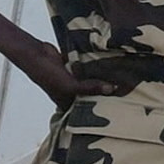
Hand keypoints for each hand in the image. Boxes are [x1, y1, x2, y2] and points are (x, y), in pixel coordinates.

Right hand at [11, 37, 138, 104]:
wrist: (35, 54)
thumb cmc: (48, 75)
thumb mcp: (70, 86)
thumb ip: (90, 88)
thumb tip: (112, 89)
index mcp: (68, 103)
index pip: (88, 109)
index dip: (102, 108)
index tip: (122, 106)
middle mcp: (71, 93)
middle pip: (92, 94)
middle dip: (105, 92)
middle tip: (128, 92)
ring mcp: (73, 80)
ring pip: (91, 80)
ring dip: (102, 78)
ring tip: (125, 78)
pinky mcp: (75, 67)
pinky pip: (89, 68)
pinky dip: (97, 66)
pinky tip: (113, 64)